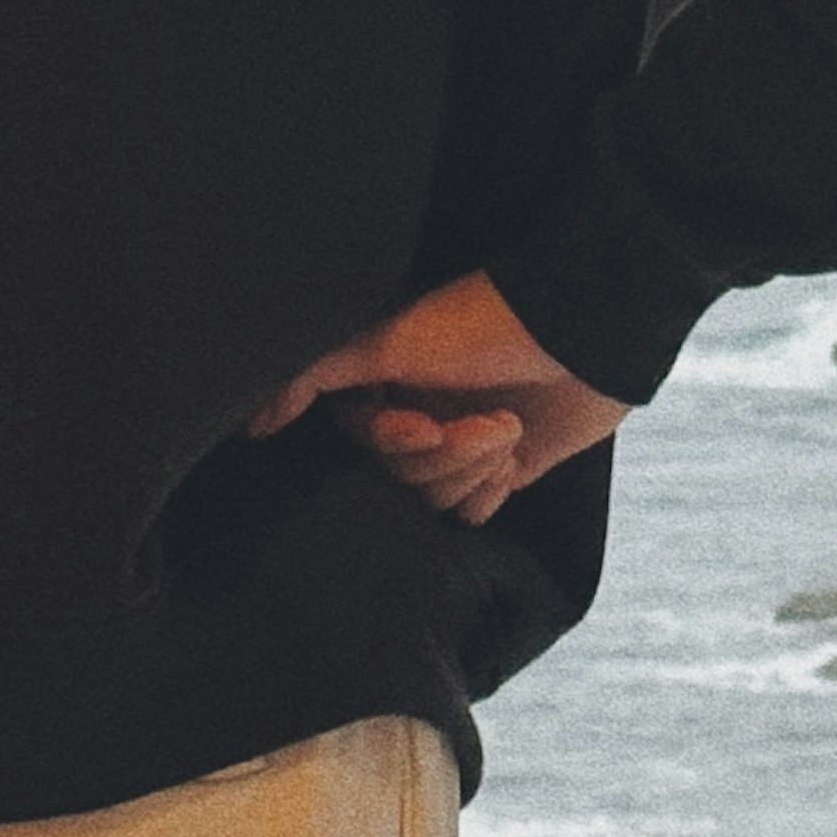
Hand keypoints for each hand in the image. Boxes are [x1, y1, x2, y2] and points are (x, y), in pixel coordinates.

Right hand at [251, 270, 625, 528]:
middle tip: (485, 418)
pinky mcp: (502, 466)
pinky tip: (514, 456)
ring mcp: (461, 441)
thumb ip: (312, 376)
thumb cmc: (487, 323)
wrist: (585, 333)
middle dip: (444, 454)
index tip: (423, 421)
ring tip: (507, 427)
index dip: (393, 440)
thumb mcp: (389, 339)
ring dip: (474, 467)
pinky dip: (491, 490)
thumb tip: (252, 425)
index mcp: (387, 377)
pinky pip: (472, 513)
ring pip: (435, 498)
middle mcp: (419, 409)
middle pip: (399, 475)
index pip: (360, 441)